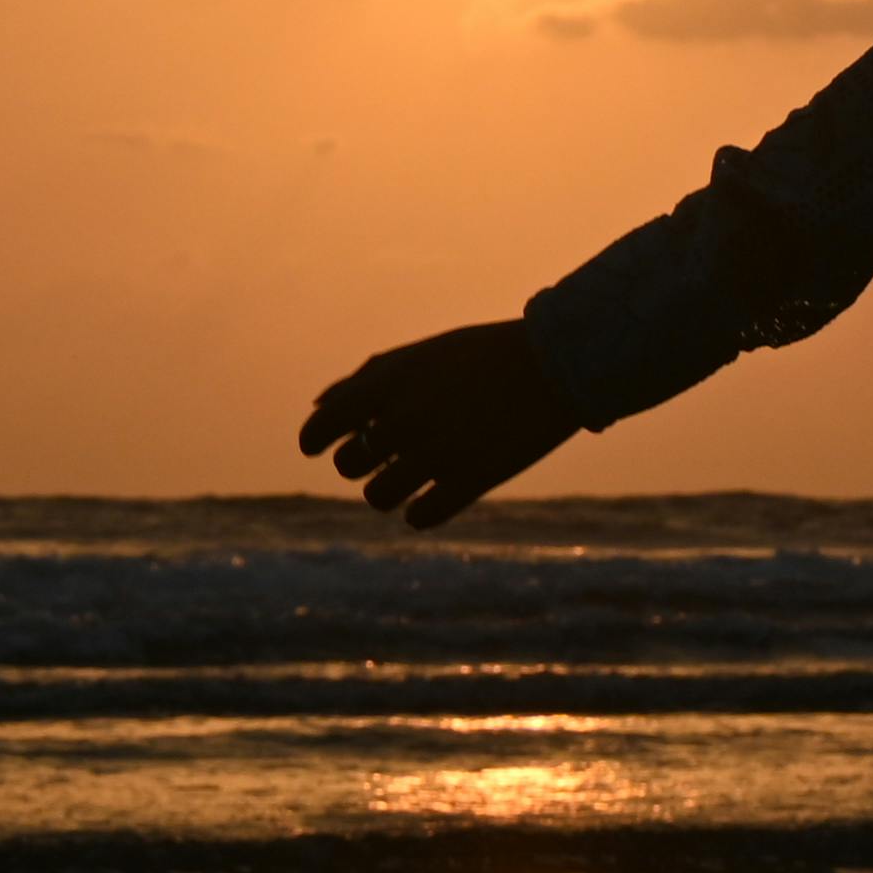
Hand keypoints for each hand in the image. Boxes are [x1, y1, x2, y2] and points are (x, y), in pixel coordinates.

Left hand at [299, 318, 582, 528]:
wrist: (557, 362)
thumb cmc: (484, 354)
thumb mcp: (422, 355)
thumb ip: (366, 379)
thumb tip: (318, 408)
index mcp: (390, 383)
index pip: (321, 428)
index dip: (314, 440)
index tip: (322, 445)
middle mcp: (407, 418)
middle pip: (349, 465)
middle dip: (361, 461)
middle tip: (388, 451)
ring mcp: (439, 452)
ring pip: (379, 497)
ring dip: (388, 490)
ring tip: (409, 477)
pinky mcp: (471, 482)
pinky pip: (419, 518)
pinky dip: (420, 512)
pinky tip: (434, 496)